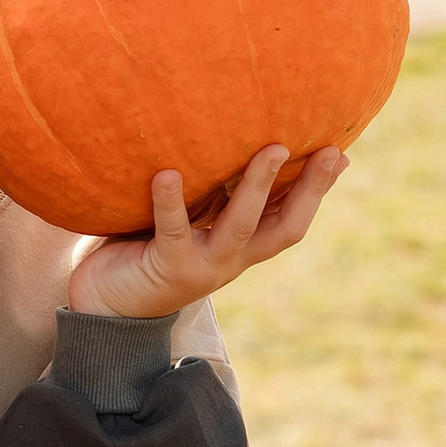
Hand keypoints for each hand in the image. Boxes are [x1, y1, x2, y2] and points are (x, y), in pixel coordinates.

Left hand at [66, 144, 346, 318]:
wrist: (105, 304)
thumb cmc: (146, 247)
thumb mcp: (189, 220)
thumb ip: (211, 193)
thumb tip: (230, 142)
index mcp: (241, 247)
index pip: (290, 218)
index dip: (317, 190)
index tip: (340, 154)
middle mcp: (231, 258)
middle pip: (282, 226)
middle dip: (309, 190)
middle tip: (328, 152)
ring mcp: (203, 265)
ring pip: (240, 226)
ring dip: (258, 187)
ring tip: (271, 151)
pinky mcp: (168, 267)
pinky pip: (173, 230)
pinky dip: (170, 200)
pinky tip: (166, 173)